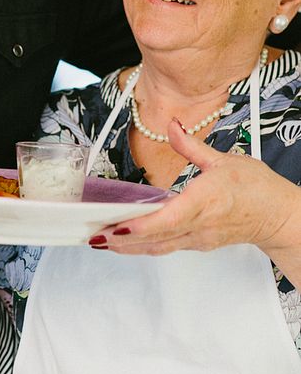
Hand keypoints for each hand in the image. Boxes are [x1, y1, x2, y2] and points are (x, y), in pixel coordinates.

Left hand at [91, 120, 300, 264]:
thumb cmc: (257, 189)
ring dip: (128, 248)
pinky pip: (167, 248)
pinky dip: (144, 246)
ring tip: (100, 241)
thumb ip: (191, 146)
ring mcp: (199, 239)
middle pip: (156, 239)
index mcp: (205, 202)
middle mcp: (200, 226)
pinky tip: (125, 241)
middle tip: (93, 237)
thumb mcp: (224, 160)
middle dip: (122, 240)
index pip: (168, 219)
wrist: (280, 217)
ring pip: (159, 248)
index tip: (118, 228)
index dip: (140, 227)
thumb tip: (172, 126)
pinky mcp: (198, 243)